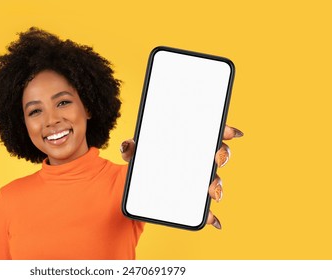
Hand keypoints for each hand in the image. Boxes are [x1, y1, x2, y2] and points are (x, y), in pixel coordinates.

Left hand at [120, 125, 243, 229]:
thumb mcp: (135, 155)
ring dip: (218, 186)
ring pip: (215, 181)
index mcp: (189, 145)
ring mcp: (197, 182)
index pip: (211, 134)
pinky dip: (212, 216)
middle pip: (218, 155)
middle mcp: (197, 162)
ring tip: (212, 192)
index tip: (230, 132)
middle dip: (223, 156)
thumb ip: (130, 148)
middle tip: (216, 159)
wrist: (140, 188)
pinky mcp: (193, 202)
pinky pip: (206, 210)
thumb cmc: (144, 164)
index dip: (224, 130)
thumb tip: (126, 146)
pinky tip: (214, 221)